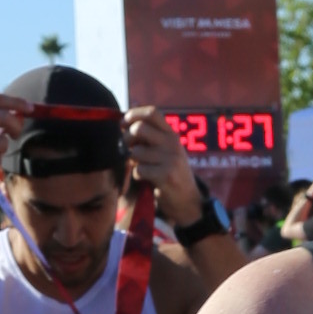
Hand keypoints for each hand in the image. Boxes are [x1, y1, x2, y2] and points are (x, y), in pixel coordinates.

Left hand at [124, 103, 198, 222]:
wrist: (188, 201)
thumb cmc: (171, 173)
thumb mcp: (166, 150)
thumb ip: (150, 136)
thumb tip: (124, 120)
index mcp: (171, 134)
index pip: (152, 112)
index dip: (134, 114)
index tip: (124, 123)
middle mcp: (173, 144)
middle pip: (139, 128)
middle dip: (126, 138)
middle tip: (127, 148)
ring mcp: (171, 160)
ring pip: (136, 152)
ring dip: (132, 161)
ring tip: (141, 166)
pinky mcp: (166, 176)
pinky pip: (139, 170)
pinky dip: (137, 175)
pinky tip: (145, 178)